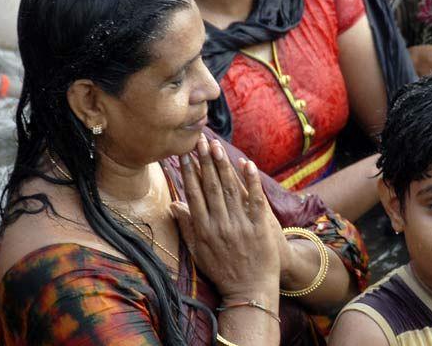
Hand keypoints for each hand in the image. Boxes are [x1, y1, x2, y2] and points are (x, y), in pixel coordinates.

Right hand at [171, 134, 280, 297]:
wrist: (249, 291)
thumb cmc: (222, 272)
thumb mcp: (198, 252)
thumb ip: (186, 227)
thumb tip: (173, 205)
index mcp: (203, 229)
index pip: (194, 193)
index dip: (188, 172)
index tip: (184, 154)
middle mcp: (219, 224)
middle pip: (210, 186)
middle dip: (204, 161)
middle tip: (199, 140)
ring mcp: (240, 225)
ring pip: (229, 189)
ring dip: (222, 165)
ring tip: (216, 145)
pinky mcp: (258, 227)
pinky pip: (255, 200)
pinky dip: (251, 181)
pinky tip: (247, 164)